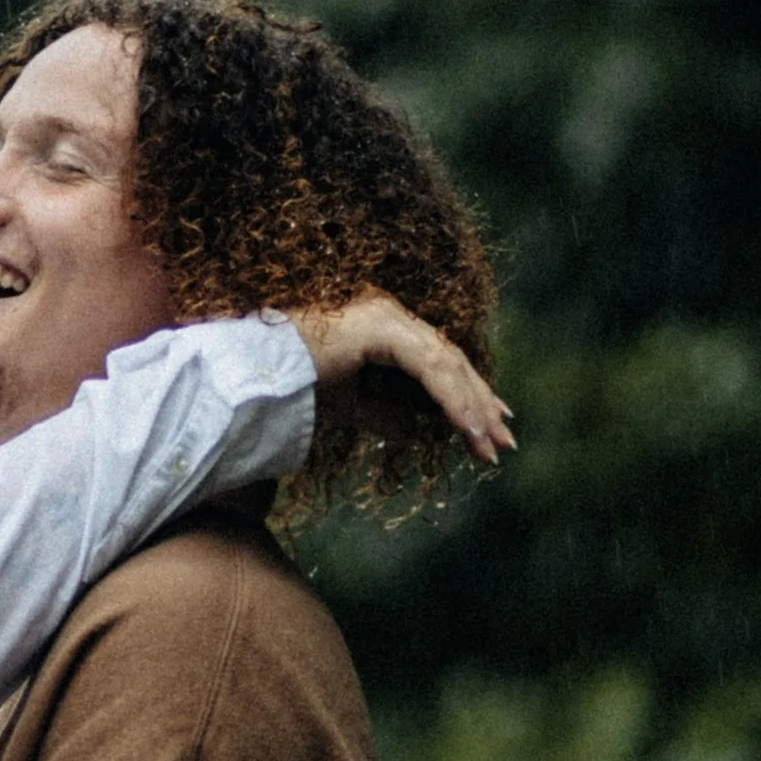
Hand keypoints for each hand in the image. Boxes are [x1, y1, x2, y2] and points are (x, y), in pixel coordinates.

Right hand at [285, 293, 513, 463]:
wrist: (256, 377)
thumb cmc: (291, 386)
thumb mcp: (348, 405)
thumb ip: (381, 414)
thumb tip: (412, 431)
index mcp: (381, 326)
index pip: (438, 361)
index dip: (468, 393)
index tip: (491, 424)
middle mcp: (389, 314)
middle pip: (450, 362)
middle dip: (479, 404)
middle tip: (503, 442)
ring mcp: (387, 318)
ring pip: (447, 366)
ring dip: (472, 408)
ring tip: (490, 446)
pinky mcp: (383, 330)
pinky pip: (431, 369)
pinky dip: (453, 401)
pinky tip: (469, 428)